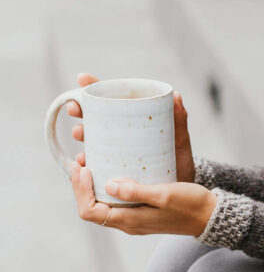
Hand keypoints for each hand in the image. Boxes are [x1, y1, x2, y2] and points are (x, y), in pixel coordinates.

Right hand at [68, 72, 195, 181]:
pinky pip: (94, 163)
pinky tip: (83, 161)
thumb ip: (179, 121)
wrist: (178, 192)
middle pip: (95, 116)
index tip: (82, 79)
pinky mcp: (111, 170)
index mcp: (134, 120)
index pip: (113, 99)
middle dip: (81, 110)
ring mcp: (115, 152)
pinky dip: (85, 161)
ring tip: (79, 133)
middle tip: (76, 109)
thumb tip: (176, 95)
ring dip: (81, 134)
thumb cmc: (179, 161)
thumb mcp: (179, 141)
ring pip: (91, 138)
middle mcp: (121, 134)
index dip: (95, 87)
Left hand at [70, 163, 216, 236]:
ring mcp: (134, 219)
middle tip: (81, 160)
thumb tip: (108, 184)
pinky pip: (115, 201)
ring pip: (102, 204)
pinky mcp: (141, 212)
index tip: (83, 168)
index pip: (90, 211)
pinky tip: (113, 170)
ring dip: (93, 185)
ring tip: (92, 162)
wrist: (210, 215)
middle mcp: (128, 223)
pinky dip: (107, 186)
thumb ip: (136, 191)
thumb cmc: (191, 205)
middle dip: (81, 185)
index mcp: (130, 221)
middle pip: (91, 208)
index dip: (80, 190)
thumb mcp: (164, 194)